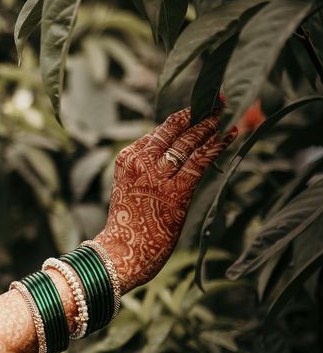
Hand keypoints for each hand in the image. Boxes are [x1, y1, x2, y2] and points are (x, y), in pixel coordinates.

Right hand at [93, 103, 237, 293]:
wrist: (121, 254)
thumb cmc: (129, 225)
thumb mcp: (130, 187)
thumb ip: (147, 169)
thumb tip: (174, 155)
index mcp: (127, 159)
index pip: (159, 131)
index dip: (182, 117)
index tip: (197, 105)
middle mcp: (141, 162)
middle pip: (174, 130)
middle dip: (199, 112)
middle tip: (218, 99)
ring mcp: (158, 176)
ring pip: (188, 142)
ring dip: (210, 125)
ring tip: (226, 112)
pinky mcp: (176, 192)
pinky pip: (200, 161)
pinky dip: (217, 146)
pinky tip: (230, 134)